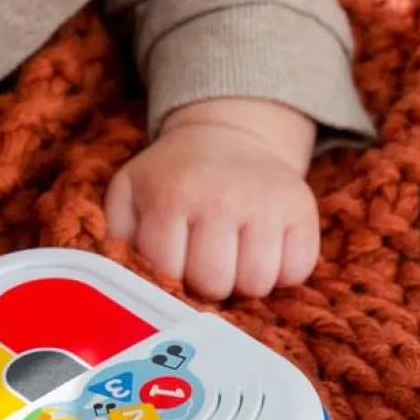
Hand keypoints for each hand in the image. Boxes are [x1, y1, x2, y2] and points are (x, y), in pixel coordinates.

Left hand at [104, 97, 320, 299]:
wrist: (226, 135)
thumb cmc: (172, 176)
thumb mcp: (130, 191)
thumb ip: (117, 234)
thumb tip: (121, 280)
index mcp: (171, 196)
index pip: (168, 271)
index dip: (169, 276)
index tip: (173, 262)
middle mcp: (221, 198)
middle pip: (215, 283)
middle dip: (206, 282)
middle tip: (204, 260)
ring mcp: (266, 203)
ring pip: (258, 283)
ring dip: (244, 280)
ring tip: (233, 255)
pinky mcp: (302, 208)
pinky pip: (297, 271)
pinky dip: (282, 271)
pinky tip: (263, 248)